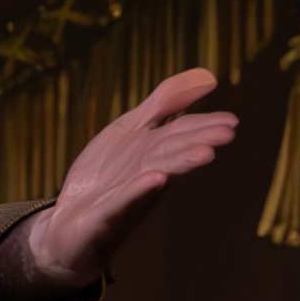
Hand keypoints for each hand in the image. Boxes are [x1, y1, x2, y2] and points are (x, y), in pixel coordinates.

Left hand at [26, 70, 238, 288]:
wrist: (67, 223)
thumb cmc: (101, 176)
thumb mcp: (129, 129)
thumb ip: (163, 104)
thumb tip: (207, 77)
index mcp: (152, 152)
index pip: (181, 134)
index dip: (205, 126)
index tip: (232, 123)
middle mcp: (145, 172)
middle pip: (172, 152)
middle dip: (198, 142)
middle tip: (227, 134)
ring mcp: (126, 195)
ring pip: (156, 174)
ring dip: (180, 162)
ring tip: (205, 154)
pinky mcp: (104, 215)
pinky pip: (123, 200)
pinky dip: (139, 188)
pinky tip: (157, 177)